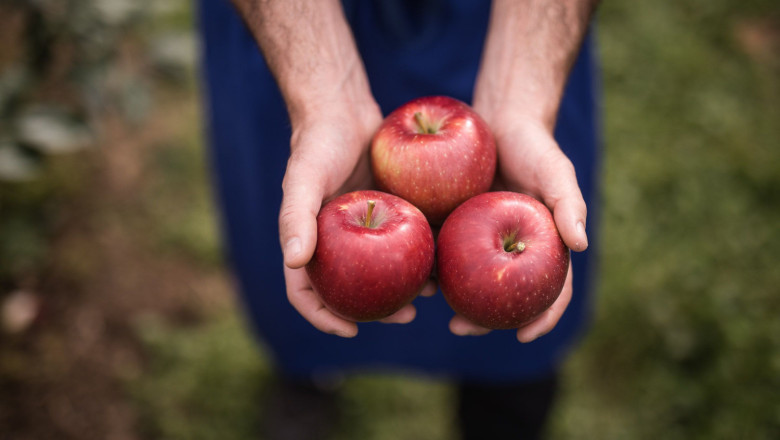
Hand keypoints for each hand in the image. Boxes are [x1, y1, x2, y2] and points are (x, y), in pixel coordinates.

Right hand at [278, 100, 423, 336]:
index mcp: (309, 242)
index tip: (351, 331)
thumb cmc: (318, 142)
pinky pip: (402, 242)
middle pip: (350, 290)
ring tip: (431, 293)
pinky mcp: (387, 213)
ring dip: (403, 287)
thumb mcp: (304, 177)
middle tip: (406, 317)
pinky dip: (418, 256)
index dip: (323, 317)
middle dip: (375, 311)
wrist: (345, 108)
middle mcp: (335, 243)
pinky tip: (442, 260)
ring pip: (381, 271)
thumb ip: (296, 216)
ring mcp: (362, 231)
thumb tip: (293, 262)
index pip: (305, 292)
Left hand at [449, 110, 587, 341]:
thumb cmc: (533, 146)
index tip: (523, 336)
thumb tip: (581, 246)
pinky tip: (414, 270)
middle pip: (502, 296)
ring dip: (450, 297)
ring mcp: (480, 242)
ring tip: (429, 302)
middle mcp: (511, 251)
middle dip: (482, 320)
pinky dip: (431, 264)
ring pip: (467, 280)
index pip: (550, 291)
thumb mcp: (556, 171)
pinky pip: (442, 251)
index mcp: (542, 248)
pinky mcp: (452, 226)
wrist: (497, 119)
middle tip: (460, 328)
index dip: (542, 318)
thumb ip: (569, 204)